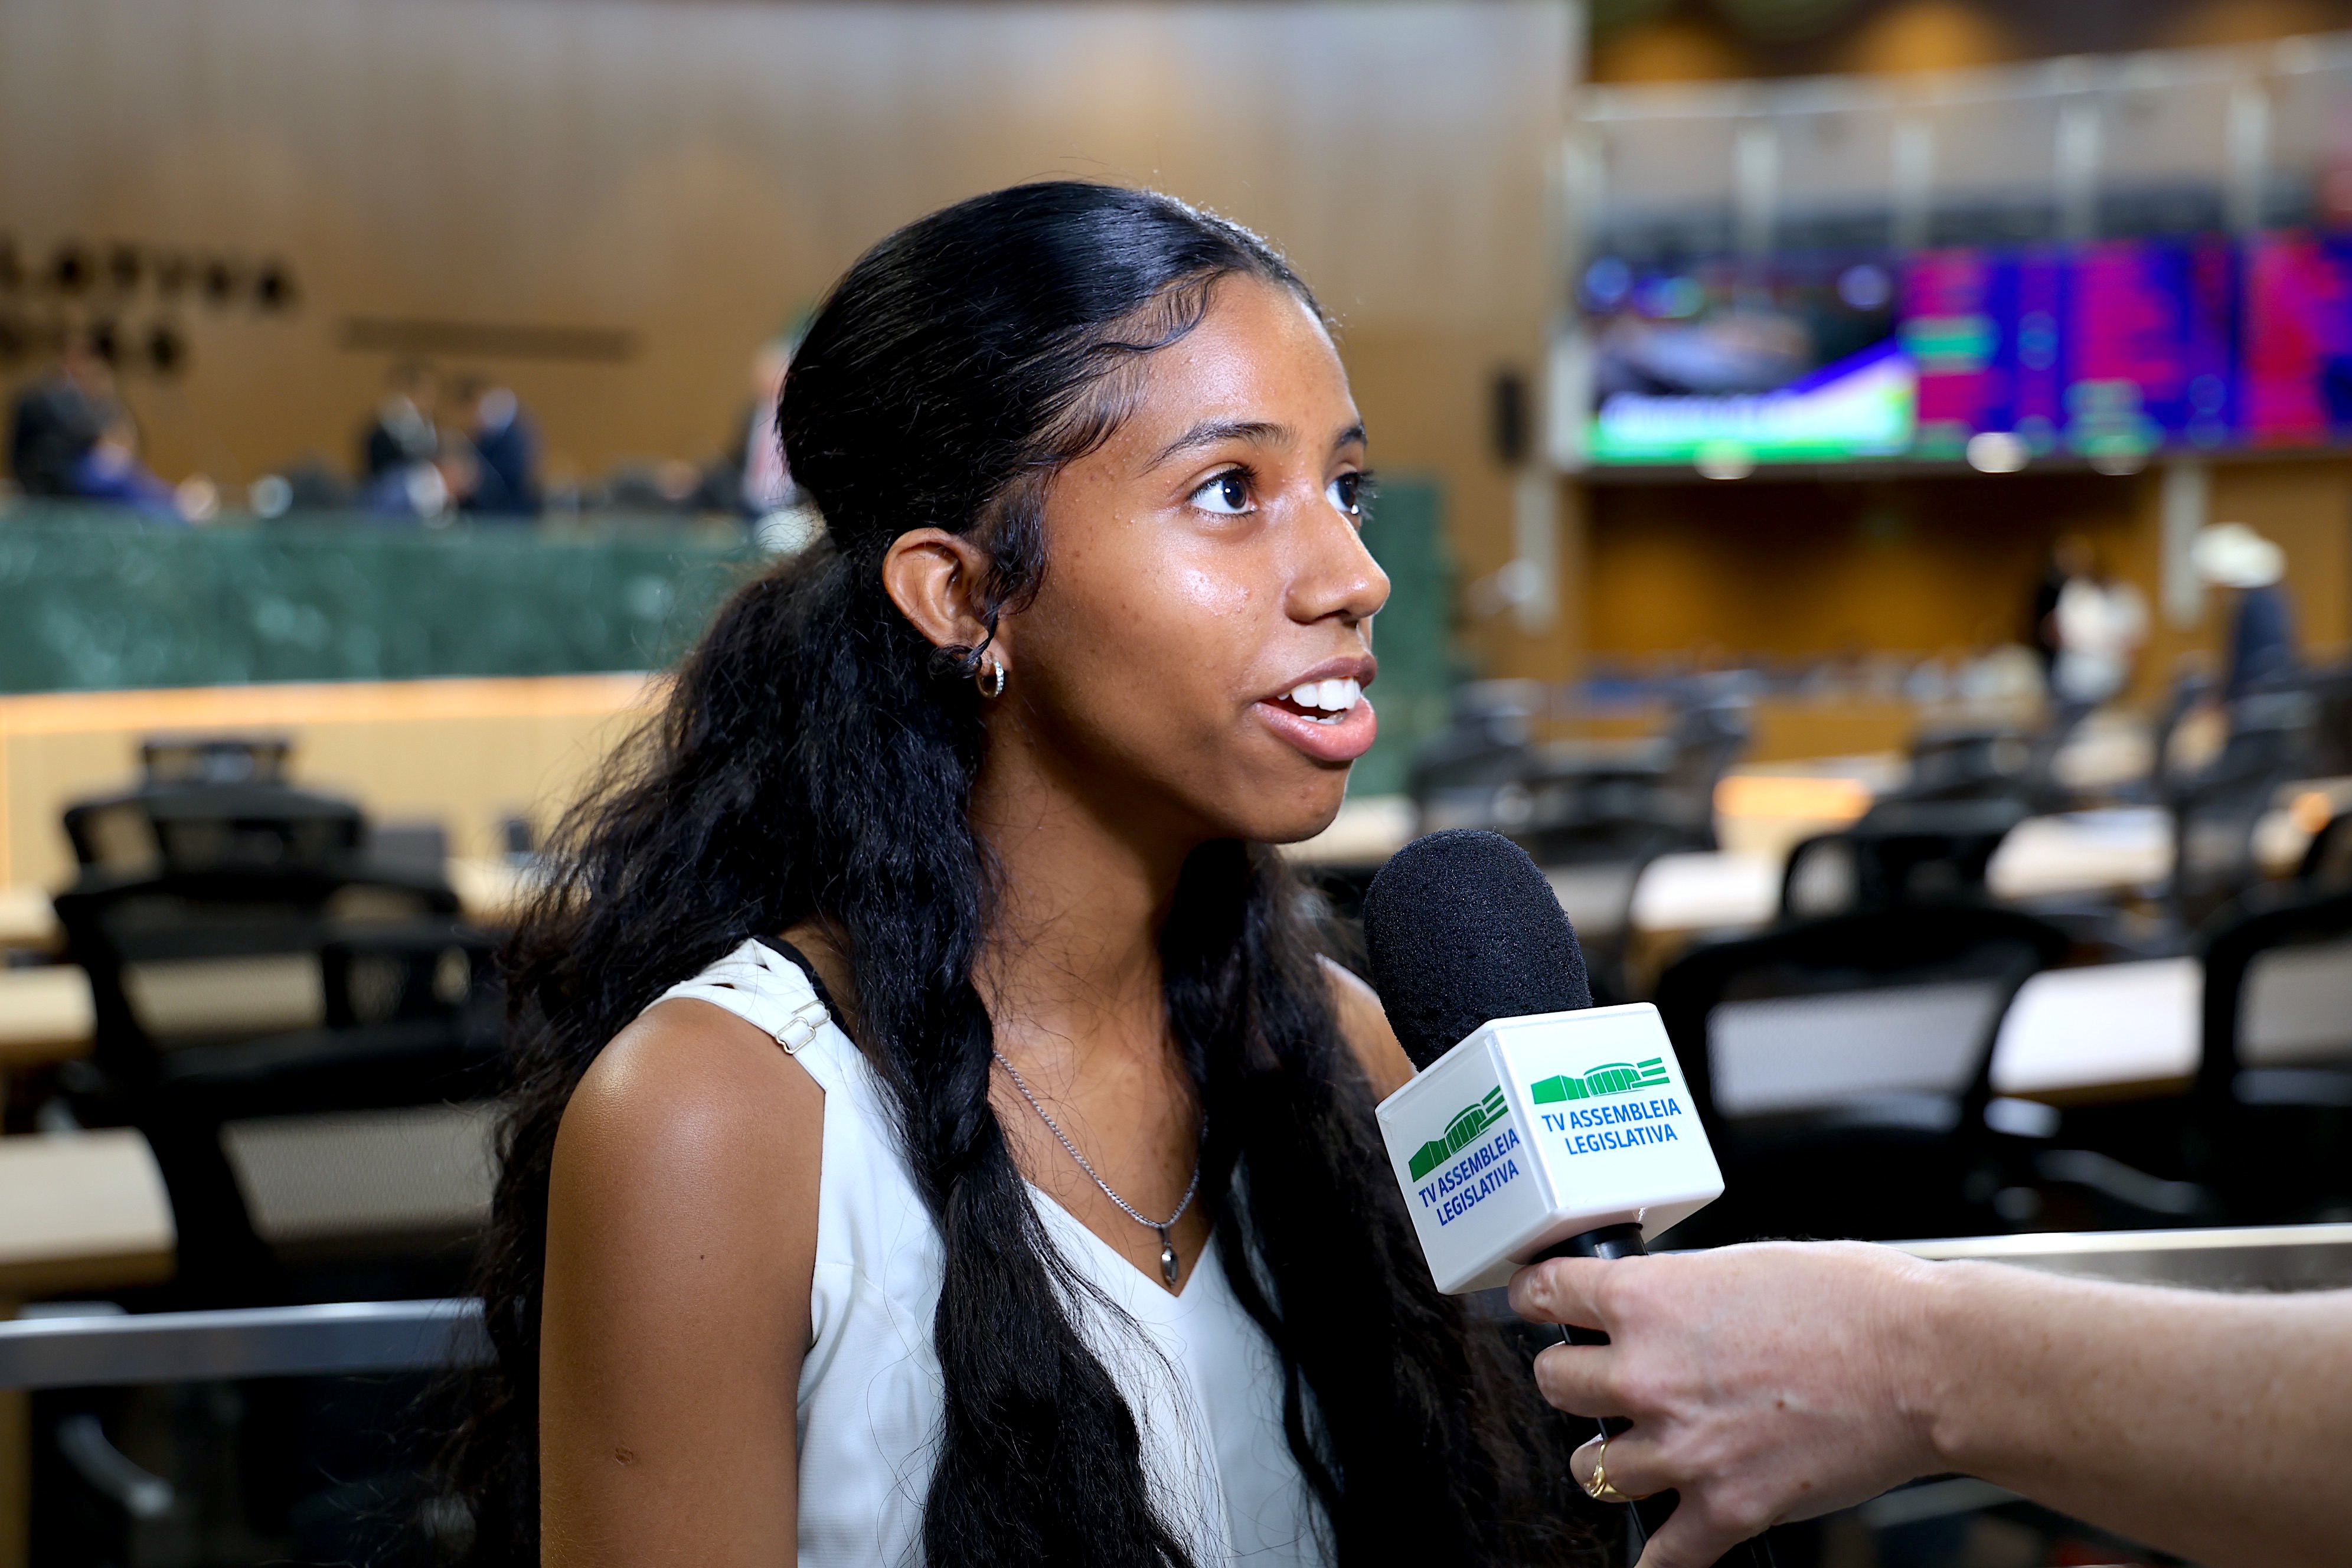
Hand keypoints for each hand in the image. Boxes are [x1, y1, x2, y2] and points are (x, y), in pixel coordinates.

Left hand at [1508, 1242, 1944, 1567]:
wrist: (1923, 1363)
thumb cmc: (1852, 1302)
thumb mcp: (1741, 1265)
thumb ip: (1681, 1294)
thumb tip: (1659, 1309)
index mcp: (1647, 1300)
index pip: (1545, 1294)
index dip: (1538, 1297)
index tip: (1538, 1303)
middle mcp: (1648, 1375)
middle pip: (1554, 1384)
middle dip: (1574, 1379)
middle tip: (1599, 1378)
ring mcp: (1682, 1448)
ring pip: (1592, 1467)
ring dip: (1611, 1457)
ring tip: (1641, 1447)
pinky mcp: (1726, 1508)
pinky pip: (1662, 1556)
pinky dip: (1662, 1555)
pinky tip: (1667, 1540)